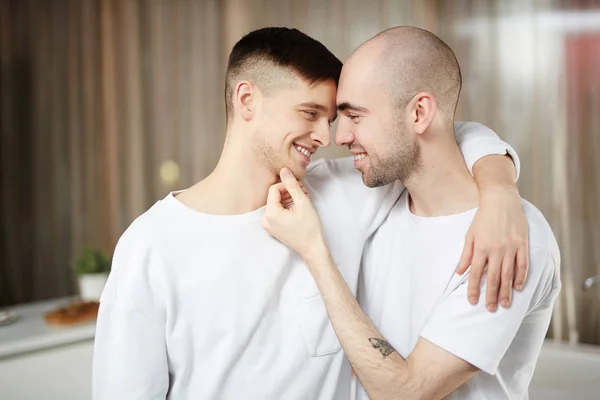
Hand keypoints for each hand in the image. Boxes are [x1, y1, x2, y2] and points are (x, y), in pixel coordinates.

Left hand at [262, 168, 323, 258]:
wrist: (312, 248)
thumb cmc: (309, 228)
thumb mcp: (302, 203)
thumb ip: (292, 186)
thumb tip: (284, 171)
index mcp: (271, 214)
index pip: (274, 189)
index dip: (287, 185)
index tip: (299, 186)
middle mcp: (266, 220)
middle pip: (274, 196)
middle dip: (289, 192)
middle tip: (303, 192)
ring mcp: (268, 225)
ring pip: (276, 203)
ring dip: (289, 199)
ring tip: (303, 200)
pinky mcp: (272, 228)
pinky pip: (277, 212)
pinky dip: (286, 207)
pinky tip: (298, 207)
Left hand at [457, 188, 528, 311]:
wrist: (500, 200)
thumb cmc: (483, 218)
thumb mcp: (470, 235)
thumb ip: (465, 255)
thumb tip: (459, 272)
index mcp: (480, 248)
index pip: (475, 274)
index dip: (473, 289)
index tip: (472, 301)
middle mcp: (496, 249)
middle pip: (494, 278)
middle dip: (492, 295)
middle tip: (491, 309)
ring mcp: (510, 247)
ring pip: (509, 274)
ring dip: (507, 291)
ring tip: (506, 304)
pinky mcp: (522, 243)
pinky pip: (523, 264)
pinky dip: (521, 277)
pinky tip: (519, 287)